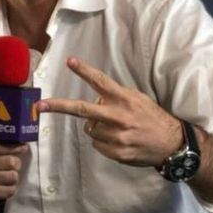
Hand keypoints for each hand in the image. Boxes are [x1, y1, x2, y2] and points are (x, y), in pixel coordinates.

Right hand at [0, 141, 27, 212]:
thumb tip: (21, 144)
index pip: (1, 147)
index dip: (15, 148)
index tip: (24, 148)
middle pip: (11, 161)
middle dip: (15, 167)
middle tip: (11, 169)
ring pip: (13, 176)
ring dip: (13, 180)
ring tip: (5, 181)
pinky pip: (10, 189)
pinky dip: (10, 190)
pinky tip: (3, 189)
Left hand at [37, 56, 182, 166]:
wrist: (172, 144)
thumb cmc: (151, 117)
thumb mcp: (137, 99)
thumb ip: (115, 96)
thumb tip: (93, 99)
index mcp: (124, 99)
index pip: (100, 82)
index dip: (84, 71)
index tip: (69, 61)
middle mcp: (118, 116)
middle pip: (81, 109)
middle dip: (58, 106)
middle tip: (40, 105)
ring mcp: (117, 135)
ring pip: (89, 129)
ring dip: (96, 128)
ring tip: (116, 129)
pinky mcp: (118, 152)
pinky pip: (97, 145)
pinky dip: (103, 142)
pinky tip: (119, 140)